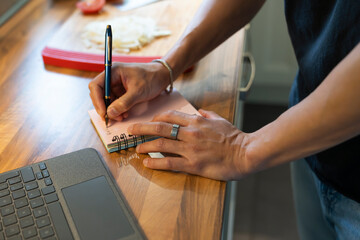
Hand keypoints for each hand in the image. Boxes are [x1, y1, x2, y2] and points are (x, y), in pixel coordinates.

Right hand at [89, 62, 169, 120]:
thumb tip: (109, 113)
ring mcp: (117, 85)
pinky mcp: (122, 92)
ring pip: (107, 100)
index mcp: (113, 72)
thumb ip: (123, 103)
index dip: (97, 100)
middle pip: (99, 94)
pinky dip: (118, 110)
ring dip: (112, 110)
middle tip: (110, 119)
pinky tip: (124, 115)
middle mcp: (112, 78)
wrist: (163, 76)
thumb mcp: (138, 92)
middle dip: (104, 107)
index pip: (96, 85)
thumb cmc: (152, 78)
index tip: (103, 112)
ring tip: (121, 118)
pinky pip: (115, 102)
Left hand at [127, 109, 248, 180]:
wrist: (245, 153)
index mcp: (196, 121)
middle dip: (142, 128)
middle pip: (160, 128)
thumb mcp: (220, 120)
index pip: (170, 116)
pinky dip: (156, 163)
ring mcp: (190, 149)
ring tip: (136, 148)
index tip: (149, 121)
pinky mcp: (193, 164)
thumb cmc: (234, 137)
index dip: (156, 118)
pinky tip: (147, 163)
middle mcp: (190, 133)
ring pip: (161, 144)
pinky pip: (170, 163)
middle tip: (131, 130)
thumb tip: (199, 111)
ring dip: (146, 145)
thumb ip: (207, 114)